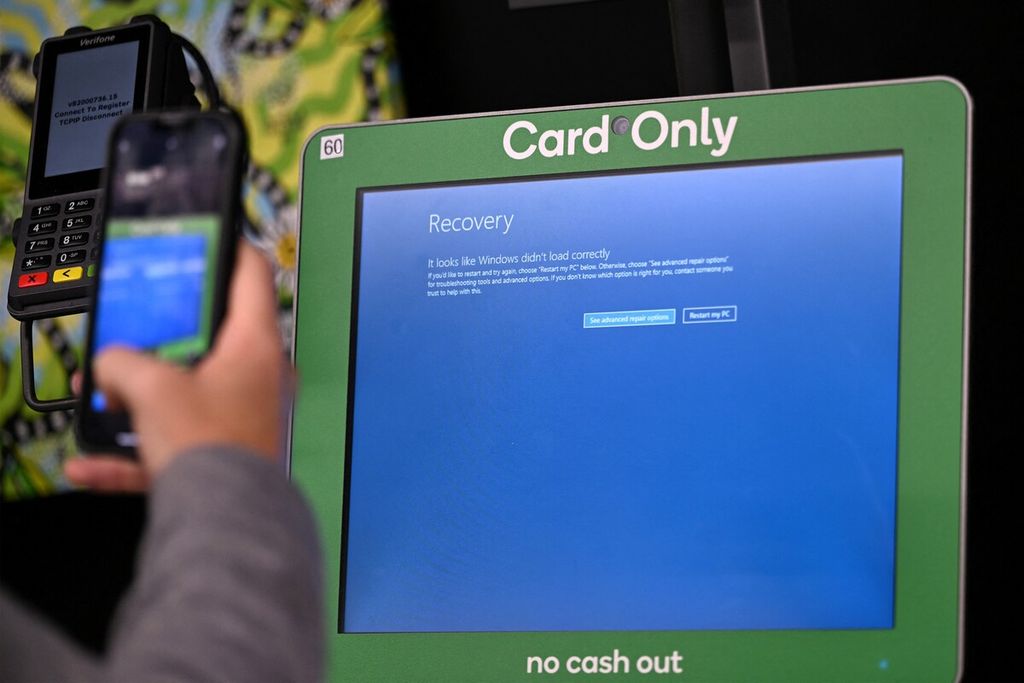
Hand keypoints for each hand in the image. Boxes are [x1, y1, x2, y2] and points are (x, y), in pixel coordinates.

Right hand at [65, 242, 289, 491]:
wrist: (224, 520)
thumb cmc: (210, 446)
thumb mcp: (152, 386)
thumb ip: (123, 363)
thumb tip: (110, 366)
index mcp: (256, 345)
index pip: (251, 276)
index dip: (228, 249)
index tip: (209, 237)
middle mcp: (259, 377)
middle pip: (212, 336)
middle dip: (164, 334)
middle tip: (137, 325)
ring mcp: (244, 416)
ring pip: (188, 390)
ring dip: (142, 394)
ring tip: (105, 395)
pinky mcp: (224, 454)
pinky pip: (174, 442)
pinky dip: (135, 451)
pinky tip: (90, 462)